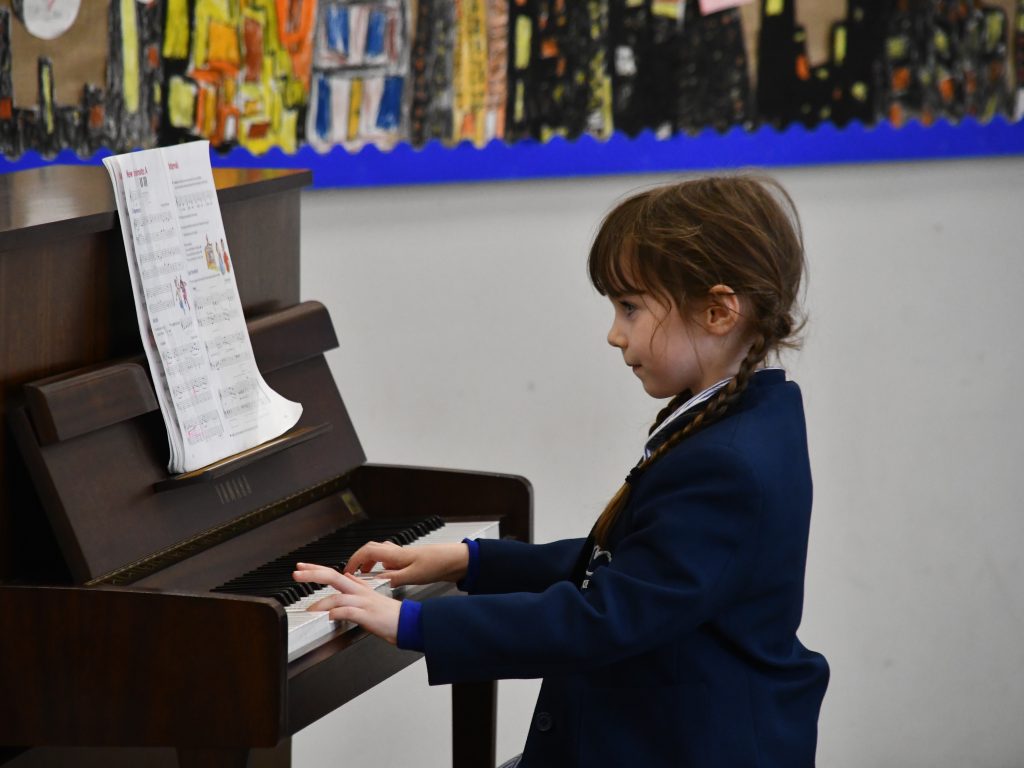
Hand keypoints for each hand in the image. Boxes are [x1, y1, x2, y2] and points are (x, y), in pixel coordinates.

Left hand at [293, 563, 400, 643]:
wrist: (408, 622)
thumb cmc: (389, 613)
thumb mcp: (372, 594)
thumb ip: (359, 585)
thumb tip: (348, 576)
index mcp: (358, 587)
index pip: (333, 573)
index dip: (316, 569)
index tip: (301, 567)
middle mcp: (359, 591)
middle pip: (333, 577)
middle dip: (313, 575)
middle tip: (296, 574)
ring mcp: (363, 602)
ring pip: (338, 597)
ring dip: (321, 603)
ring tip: (311, 610)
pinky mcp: (367, 615)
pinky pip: (348, 611)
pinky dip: (336, 613)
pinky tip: (329, 617)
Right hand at [342, 541, 468, 587]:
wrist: (456, 559)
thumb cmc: (438, 564)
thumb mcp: (414, 576)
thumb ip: (394, 578)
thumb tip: (378, 581)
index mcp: (396, 554)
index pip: (367, 551)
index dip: (354, 559)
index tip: (347, 570)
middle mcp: (398, 552)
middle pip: (372, 550)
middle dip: (360, 560)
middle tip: (354, 572)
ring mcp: (404, 555)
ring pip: (381, 554)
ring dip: (372, 562)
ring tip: (368, 575)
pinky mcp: (410, 560)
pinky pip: (390, 559)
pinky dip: (383, 566)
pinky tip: (388, 575)